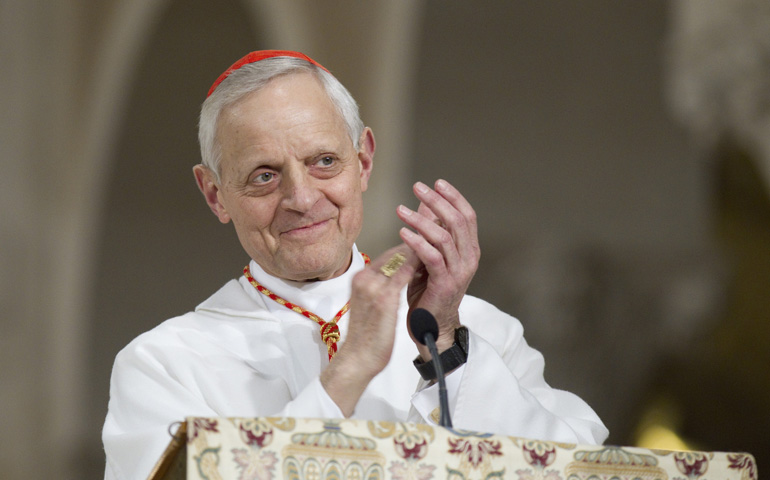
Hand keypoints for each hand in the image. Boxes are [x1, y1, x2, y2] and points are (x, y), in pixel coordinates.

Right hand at [320, 245, 419, 415]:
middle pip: (394, 253)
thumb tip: (399, 274)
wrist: (358, 358)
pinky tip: (432, 264)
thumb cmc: (367, 334)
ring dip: (420, 252)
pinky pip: (404, 274)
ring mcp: (373, 287)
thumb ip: (381, 286)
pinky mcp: (383, 299)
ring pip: (400, 260)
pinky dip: (418, 266)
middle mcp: (364, 278)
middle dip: (417, 245)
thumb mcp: (370, 303)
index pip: (388, 255)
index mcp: (360, 279)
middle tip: (436, 241)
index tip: (427, 244)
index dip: (410, 247)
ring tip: (438, 249)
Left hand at [397, 179, 479, 355]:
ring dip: (421, 220)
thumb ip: (431, 231)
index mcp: (469, 250)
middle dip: (437, 201)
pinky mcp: (444, 283)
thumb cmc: (429, 291)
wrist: (432, 326)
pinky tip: (403, 232)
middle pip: (457, 221)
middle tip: (418, 188)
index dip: (453, 197)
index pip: (467, 216)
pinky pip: (432, 256)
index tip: (437, 183)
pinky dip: (417, 241)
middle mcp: (469, 258)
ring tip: (401, 210)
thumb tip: (425, 203)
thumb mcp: (431, 256)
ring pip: (443, 236)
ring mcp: (458, 271)